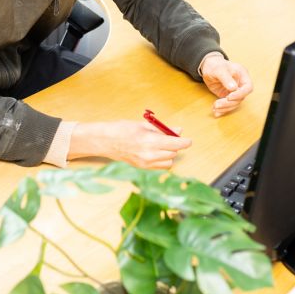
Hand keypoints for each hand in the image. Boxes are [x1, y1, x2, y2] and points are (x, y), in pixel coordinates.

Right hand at [68, 120, 191, 168]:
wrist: (106, 142)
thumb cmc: (123, 129)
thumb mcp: (144, 125)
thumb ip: (163, 129)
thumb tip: (179, 131)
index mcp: (150, 141)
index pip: (175, 144)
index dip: (185, 142)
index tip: (188, 140)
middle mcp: (149, 155)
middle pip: (173, 152)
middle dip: (175, 145)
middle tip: (170, 136)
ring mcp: (146, 163)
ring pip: (169, 161)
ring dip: (170, 153)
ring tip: (161, 145)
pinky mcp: (143, 168)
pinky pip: (161, 166)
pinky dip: (163, 159)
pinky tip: (155, 152)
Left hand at [200, 56, 252, 116]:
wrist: (208, 66)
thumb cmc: (215, 65)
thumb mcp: (219, 69)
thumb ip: (226, 78)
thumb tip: (234, 88)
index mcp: (243, 75)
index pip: (248, 87)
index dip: (240, 94)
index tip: (229, 97)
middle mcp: (240, 84)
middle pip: (240, 98)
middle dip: (229, 103)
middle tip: (217, 104)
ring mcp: (234, 91)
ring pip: (234, 103)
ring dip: (225, 108)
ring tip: (214, 108)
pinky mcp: (228, 96)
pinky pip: (228, 105)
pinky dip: (222, 109)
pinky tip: (215, 112)